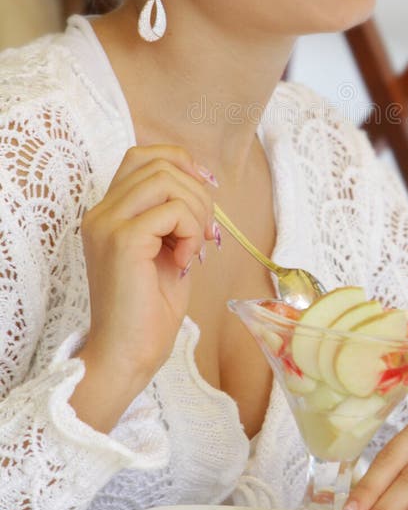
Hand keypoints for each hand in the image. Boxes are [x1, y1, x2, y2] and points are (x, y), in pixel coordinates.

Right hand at [72, 145, 218, 428]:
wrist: (128, 354)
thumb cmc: (149, 308)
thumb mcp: (166, 247)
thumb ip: (174, 213)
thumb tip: (203, 182)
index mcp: (108, 211)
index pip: (142, 155)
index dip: (180, 161)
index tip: (205, 189)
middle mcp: (101, 212)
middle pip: (160, 165)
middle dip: (197, 193)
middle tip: (204, 233)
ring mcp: (107, 224)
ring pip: (167, 180)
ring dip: (196, 211)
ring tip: (193, 247)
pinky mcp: (122, 240)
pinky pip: (172, 210)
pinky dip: (190, 231)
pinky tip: (185, 261)